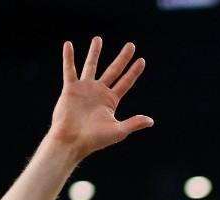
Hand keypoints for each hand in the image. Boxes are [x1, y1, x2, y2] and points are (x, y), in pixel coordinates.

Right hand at [48, 37, 152, 159]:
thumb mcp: (118, 131)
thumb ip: (134, 123)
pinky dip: (69, 58)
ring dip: (95, 52)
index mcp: (111, 101)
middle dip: (122, 58)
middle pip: (114, 70)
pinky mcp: (71, 88)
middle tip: (131, 45)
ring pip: (91, 66)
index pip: (126, 82)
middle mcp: (99, 92)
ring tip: (98, 38)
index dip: (134, 72)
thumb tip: (151, 121)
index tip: (142, 60)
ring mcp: (85, 89)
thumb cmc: (95, 139)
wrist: (72, 140)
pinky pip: (69, 70)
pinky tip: (68, 45)